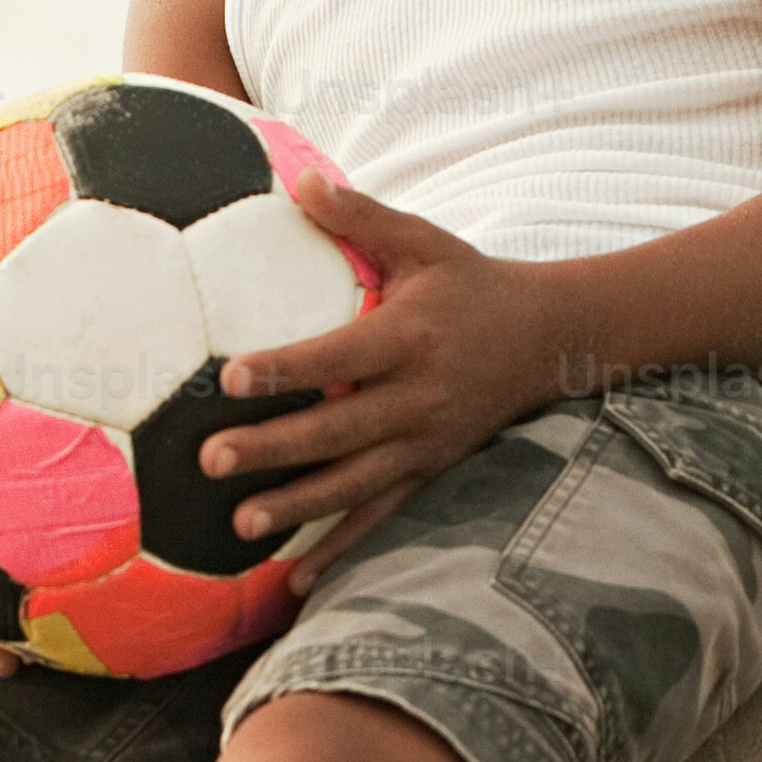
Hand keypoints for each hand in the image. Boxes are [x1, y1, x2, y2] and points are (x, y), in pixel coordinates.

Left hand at [194, 162, 567, 594]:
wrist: (549, 339)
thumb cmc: (472, 283)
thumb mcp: (424, 242)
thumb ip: (360, 217)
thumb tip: (299, 180)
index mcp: (409, 337)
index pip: (339, 357)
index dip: (287, 367)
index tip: (233, 377)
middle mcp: (417, 398)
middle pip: (337, 430)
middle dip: (273, 449)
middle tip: (211, 461)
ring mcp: (424, 443)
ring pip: (353, 484)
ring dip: (297, 507)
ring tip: (241, 524)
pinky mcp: (429, 471)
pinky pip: (381, 517)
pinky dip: (341, 550)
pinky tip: (296, 581)